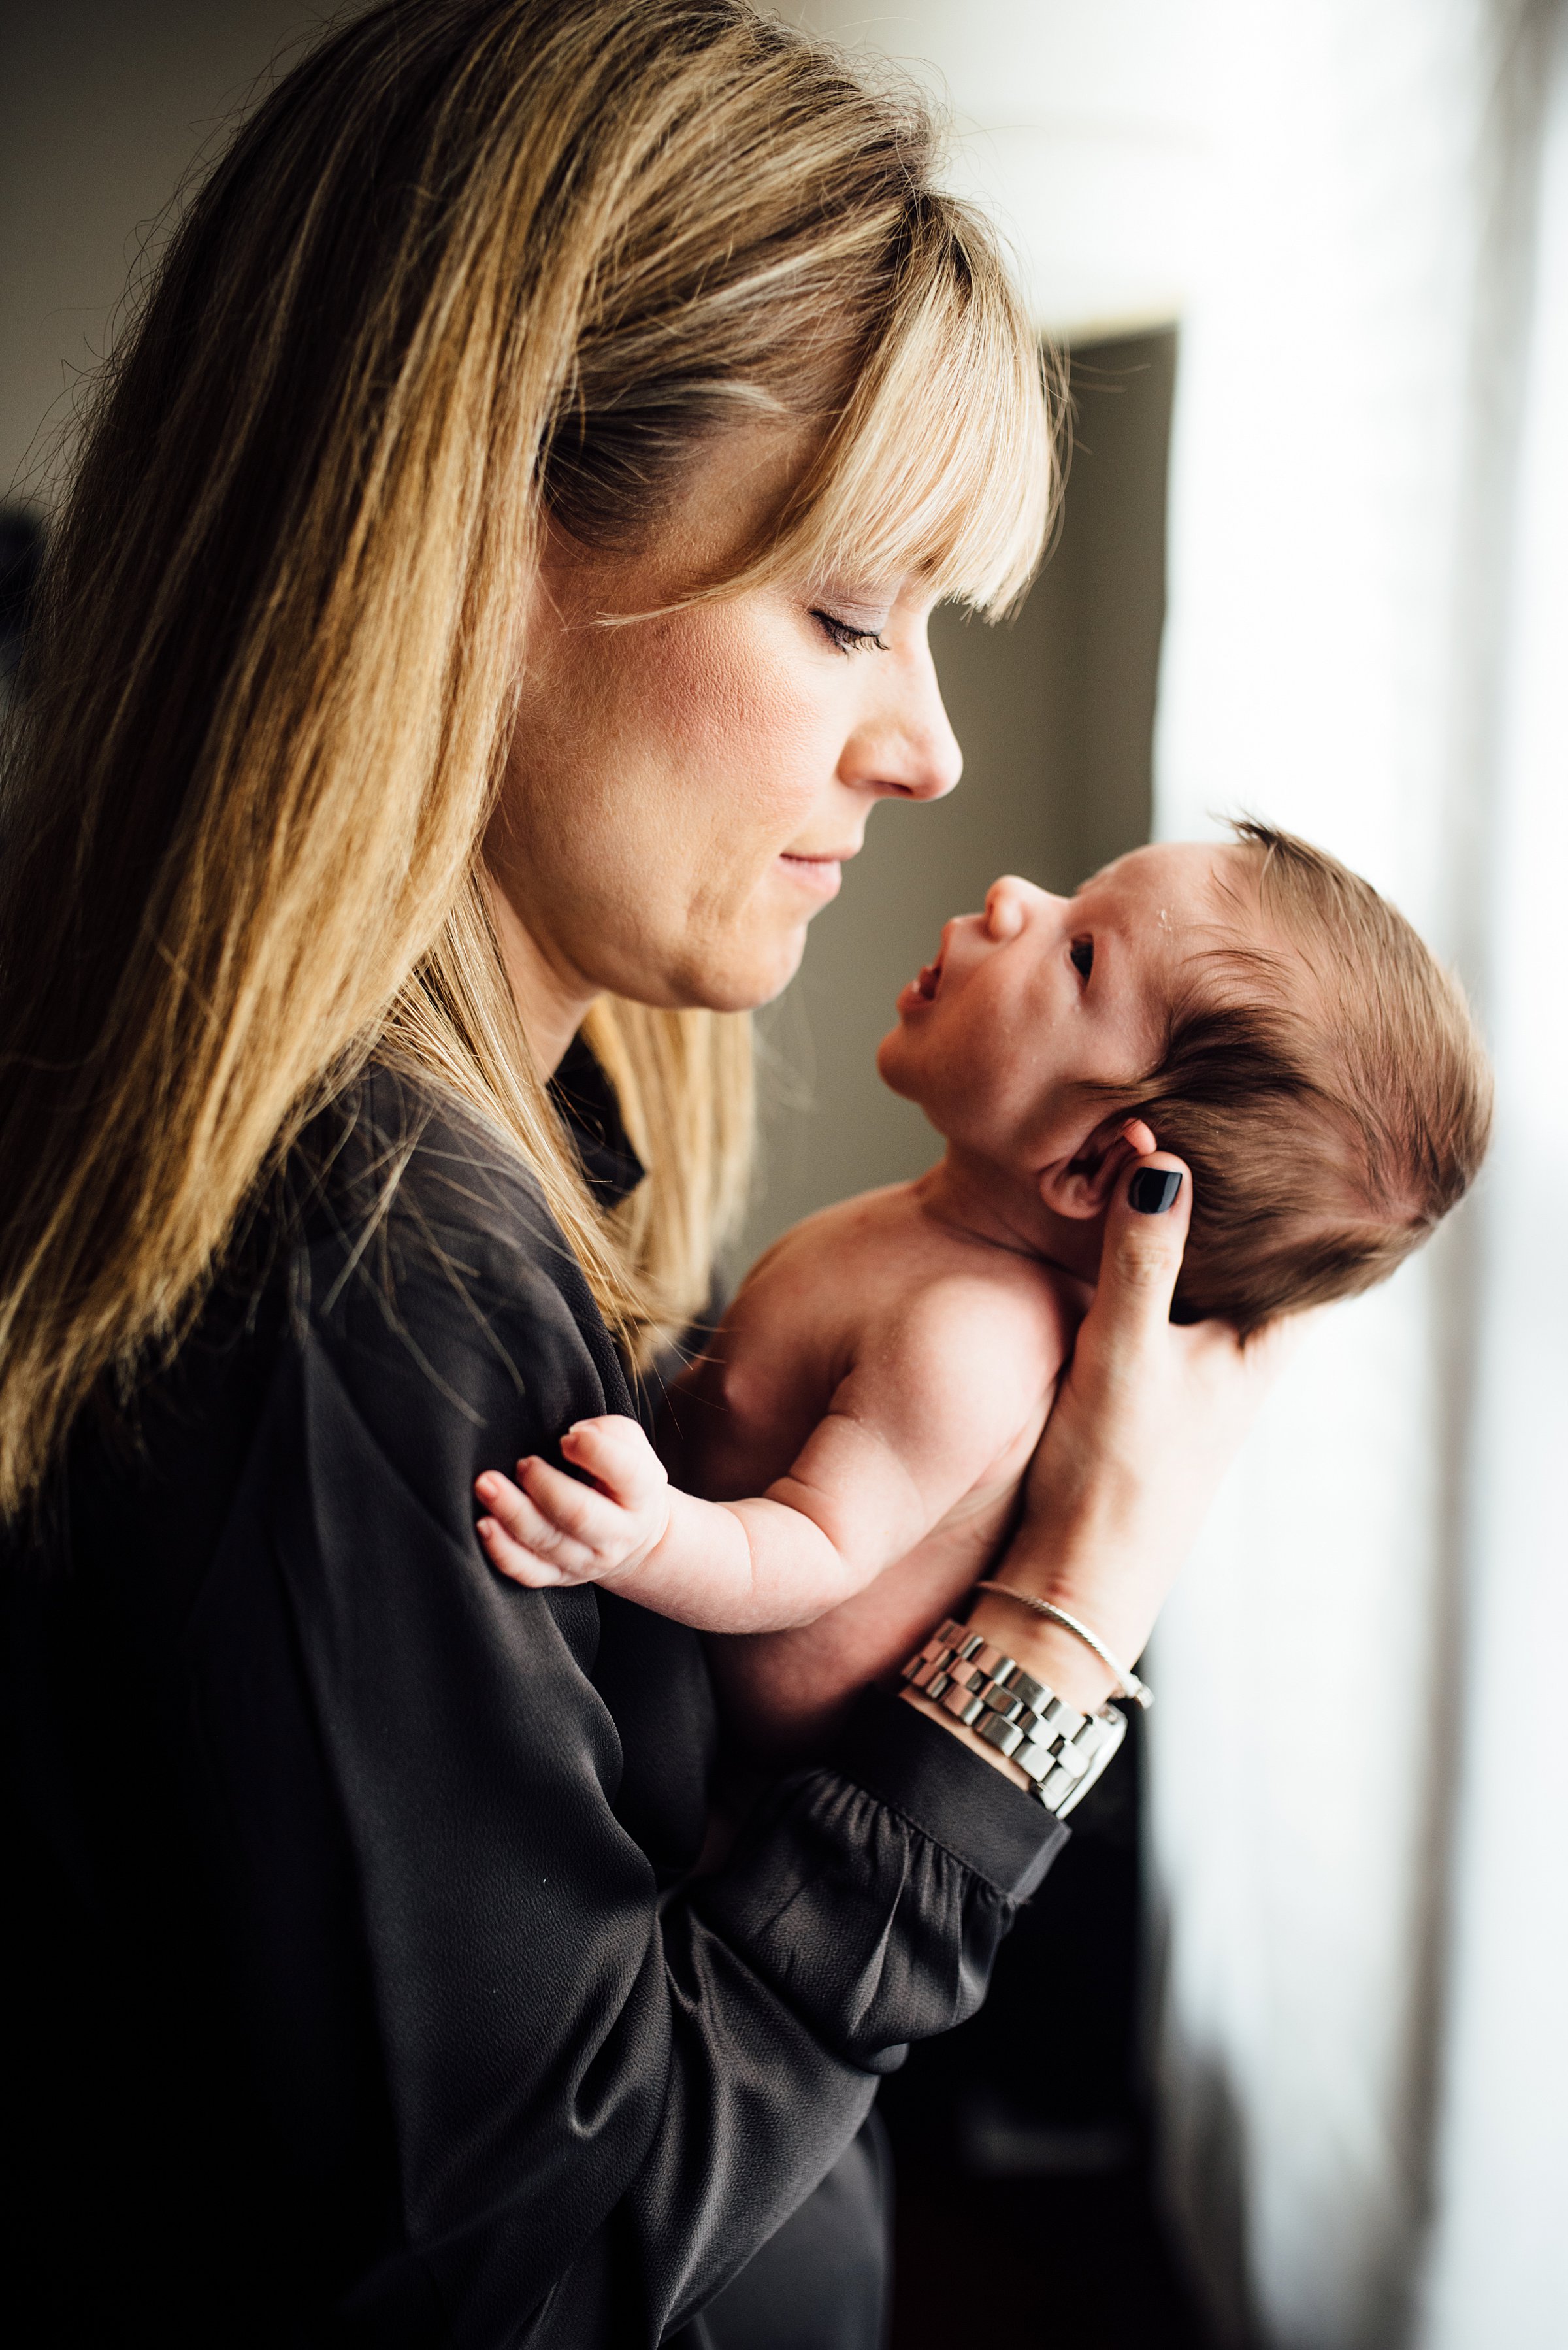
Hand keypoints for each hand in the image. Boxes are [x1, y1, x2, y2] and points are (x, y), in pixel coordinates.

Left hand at [475, 1415, 670, 1589]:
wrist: (634, 1536)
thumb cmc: (624, 1478)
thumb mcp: (633, 1447)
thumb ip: (611, 1431)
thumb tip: (575, 1435)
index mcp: (641, 1494)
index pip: (626, 1473)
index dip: (595, 1450)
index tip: (567, 1438)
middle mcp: (617, 1533)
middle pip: (579, 1515)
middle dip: (543, 1486)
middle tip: (523, 1463)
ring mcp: (586, 1560)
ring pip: (547, 1542)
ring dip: (512, 1513)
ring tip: (487, 1486)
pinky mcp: (558, 1576)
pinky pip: (528, 1571)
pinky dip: (503, 1551)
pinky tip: (485, 1525)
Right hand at [968, 1142, 1306, 1708]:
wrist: (1073, 1575)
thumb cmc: (1115, 1477)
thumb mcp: (1125, 1349)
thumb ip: (1143, 1254)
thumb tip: (1162, 1160)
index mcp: (1263, 1342)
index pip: (1316, 1246)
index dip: (1311, 1185)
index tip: (1287, 1121)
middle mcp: (1240, 1352)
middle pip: (1258, 1250)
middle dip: (1239, 1189)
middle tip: (1212, 1112)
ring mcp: (1195, 1369)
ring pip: (1206, 1272)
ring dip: (1188, 1220)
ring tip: (1158, 1143)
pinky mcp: (1147, 1381)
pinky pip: (1162, 1294)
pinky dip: (1149, 1252)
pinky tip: (1112, 1221)